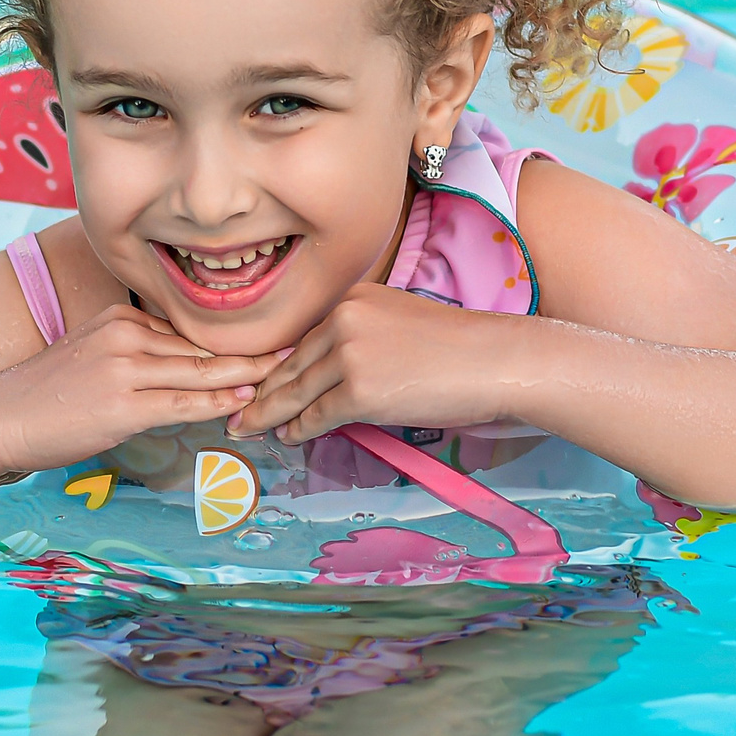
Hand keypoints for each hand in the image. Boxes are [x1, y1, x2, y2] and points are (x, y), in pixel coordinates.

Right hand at [0, 302, 276, 473]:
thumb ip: (137, 356)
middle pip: (203, 344)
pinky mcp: (121, 405)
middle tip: (299, 346)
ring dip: (248, 374)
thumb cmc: (45, 396)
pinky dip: (219, 402)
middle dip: (253, 349)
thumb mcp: (93, 357)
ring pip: (200, 370)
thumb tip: (182, 369)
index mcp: (121, 318)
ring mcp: (123, 368)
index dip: (234, 337)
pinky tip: (247, 400)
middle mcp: (125, 334)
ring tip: (287, 371)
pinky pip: (182, 402)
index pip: (190, 329)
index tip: (273, 334)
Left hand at [226, 283, 519, 442]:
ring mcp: (349, 355)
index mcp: (353, 299)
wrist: (496, 360)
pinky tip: (287, 436)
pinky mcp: (359, 391)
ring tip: (249, 427)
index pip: (306, 340)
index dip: (280, 366)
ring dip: (270, 414)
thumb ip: (361, 338)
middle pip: (292, 365)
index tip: (262, 382)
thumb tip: (330, 373)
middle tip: (239, 410)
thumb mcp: (400, 323)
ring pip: (296, 391)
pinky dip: (298, 429)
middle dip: (264, 391)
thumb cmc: (459, 349)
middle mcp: (344, 320)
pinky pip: (317, 415)